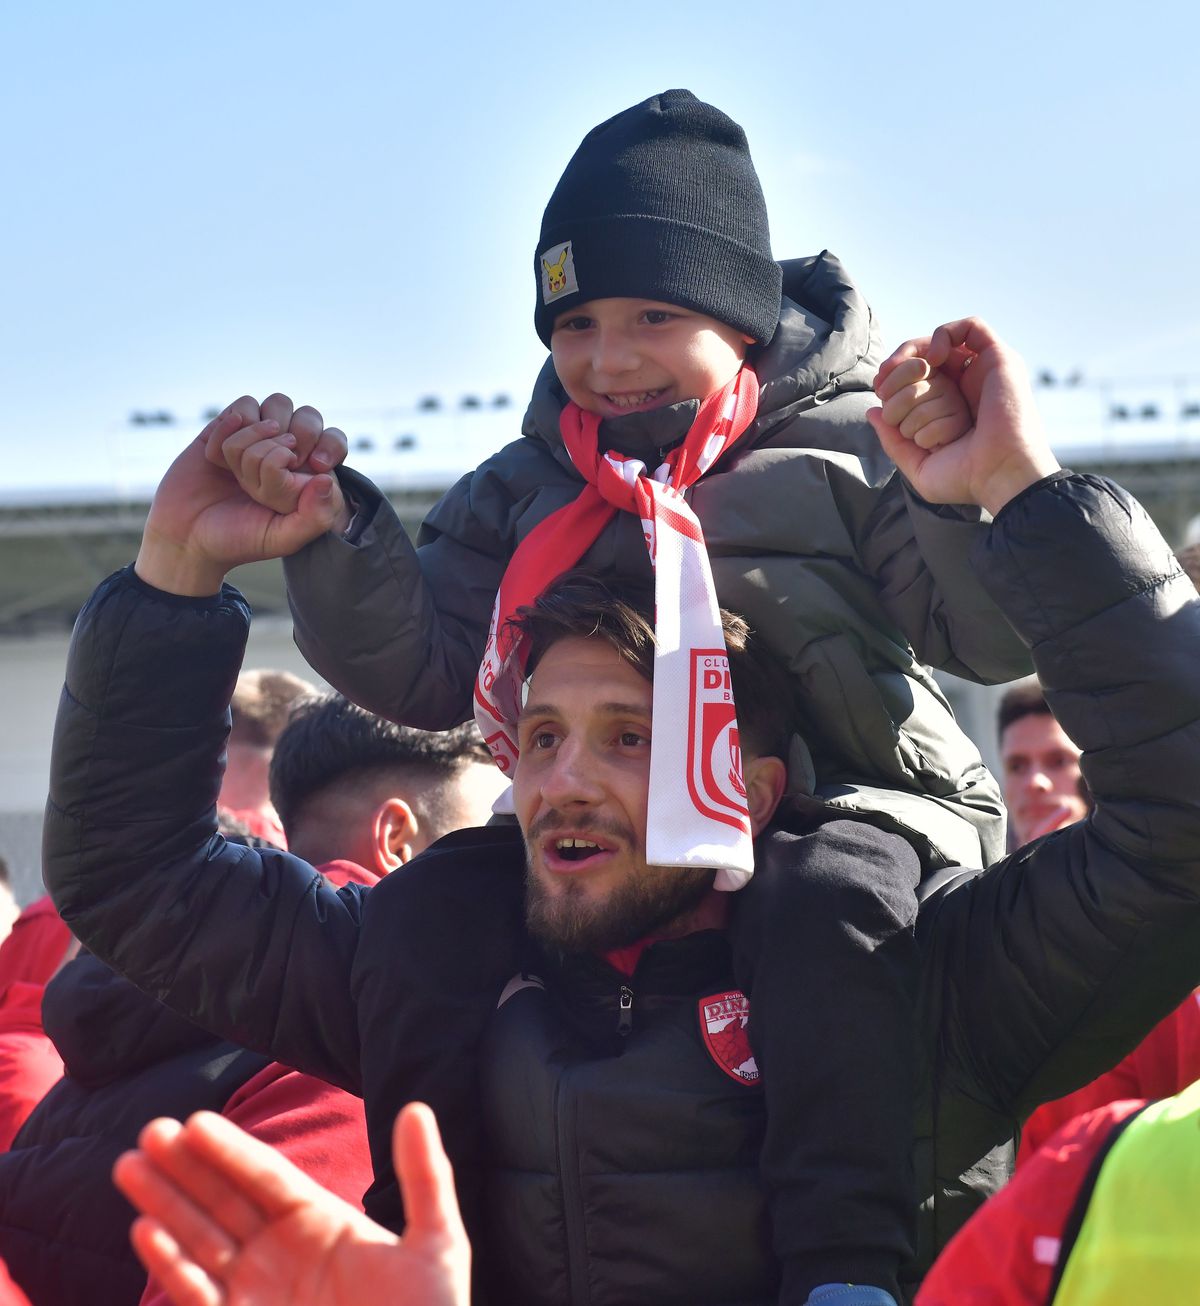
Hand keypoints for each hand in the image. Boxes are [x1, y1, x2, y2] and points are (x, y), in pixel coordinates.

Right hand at [113, 1103, 469, 1305]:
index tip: (194, 1120)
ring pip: (201, 1240)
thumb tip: (416, 1106)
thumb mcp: (436, 1243)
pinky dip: (172, 1265)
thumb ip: (424, 1175)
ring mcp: (257, 1292)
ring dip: (164, 1206)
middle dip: (185, 1169)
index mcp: (321, 1223)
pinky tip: (146, 1231)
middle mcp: (281, 1253)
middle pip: (224, 1201)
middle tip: (148, 1132)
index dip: (232, 1149)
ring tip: (127, 1167)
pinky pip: (200, 1294)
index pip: (267, 1176)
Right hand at [206, 394, 350, 532]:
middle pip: (305, 418)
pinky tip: (218, 458)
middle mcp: (288, 453)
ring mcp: (258, 438)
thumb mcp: (282, 539)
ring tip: (238, 471)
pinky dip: (229, 431)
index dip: (325, 447)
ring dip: (254, 439)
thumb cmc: (237, 540)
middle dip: (282, 447)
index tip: (309, 469)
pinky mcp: (228, 428)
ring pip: (274, 407)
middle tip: (261, 481)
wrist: (184, 537)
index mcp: (309, 476)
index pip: (333, 439)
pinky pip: (242, 407)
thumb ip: (315, 518)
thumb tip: (326, 480)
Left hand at [868, 318, 1060, 514]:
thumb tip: (874, 412)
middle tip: (884, 386)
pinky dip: (945, 334)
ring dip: (913, 353)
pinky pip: (971, 326)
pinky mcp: (999, 359)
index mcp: (947, 410)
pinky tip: (933, 360)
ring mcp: (982, 372)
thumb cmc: (966, 478)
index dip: (891, 380)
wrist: (1001, 475)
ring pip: (940, 344)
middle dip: (895, 370)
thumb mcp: (918, 466)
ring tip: (908, 374)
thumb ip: (893, 441)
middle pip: (921, 361)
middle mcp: (964, 389)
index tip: (879, 393)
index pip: (913, 381)